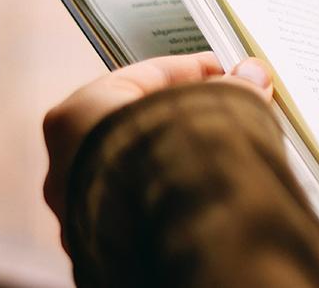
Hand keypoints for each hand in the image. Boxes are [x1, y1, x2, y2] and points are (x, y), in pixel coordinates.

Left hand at [43, 52, 272, 232]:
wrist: (175, 249)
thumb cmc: (174, 174)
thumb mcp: (215, 109)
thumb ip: (233, 88)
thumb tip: (252, 75)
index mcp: (76, 116)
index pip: (141, 76)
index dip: (193, 70)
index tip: (225, 72)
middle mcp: (67, 165)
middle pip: (139, 122)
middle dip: (188, 115)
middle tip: (229, 110)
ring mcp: (82, 211)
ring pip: (141, 168)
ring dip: (183, 155)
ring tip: (228, 150)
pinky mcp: (104, 247)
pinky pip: (144, 207)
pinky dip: (175, 194)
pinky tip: (210, 189)